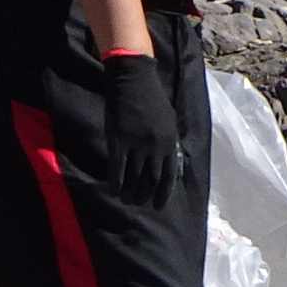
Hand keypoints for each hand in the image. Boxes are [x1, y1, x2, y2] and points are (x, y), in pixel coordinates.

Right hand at [101, 49, 181, 206]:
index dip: (163, 193)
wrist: (133, 81)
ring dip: (130, 192)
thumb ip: (169, 143)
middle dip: (145, 195)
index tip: (158, 205)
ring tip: (126, 199)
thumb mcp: (169, 122)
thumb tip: (173, 166)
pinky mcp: (118, 141)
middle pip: (150, 180)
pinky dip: (116, 182)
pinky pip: (117, 169)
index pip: (169, 176)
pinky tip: (114, 189)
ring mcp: (136, 145)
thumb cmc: (153, 100)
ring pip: (133, 177)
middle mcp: (155, 147)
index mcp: (169, 142)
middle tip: (139, 203)